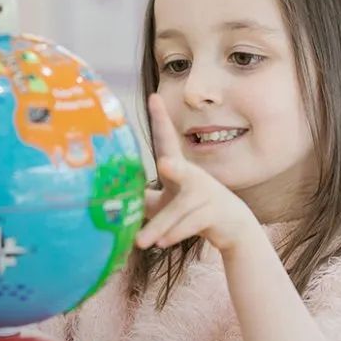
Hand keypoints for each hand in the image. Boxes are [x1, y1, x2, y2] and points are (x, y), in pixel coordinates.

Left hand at [136, 94, 258, 255]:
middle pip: (181, 171)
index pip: (166, 141)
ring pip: (178, 212)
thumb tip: (108, 197)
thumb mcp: (165, 202)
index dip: (161, 119)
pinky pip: (190, 225)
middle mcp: (193, 178)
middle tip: (165, 165)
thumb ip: (142, 198)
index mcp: (178, 169)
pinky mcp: (215, 215)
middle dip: (174, 167)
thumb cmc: (190, 209)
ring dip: (159, 227)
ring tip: (141, 242)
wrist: (232, 226)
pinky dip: (174, 234)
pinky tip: (160, 243)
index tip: (154, 98)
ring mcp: (206, 196)